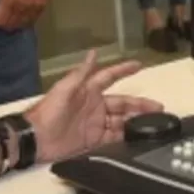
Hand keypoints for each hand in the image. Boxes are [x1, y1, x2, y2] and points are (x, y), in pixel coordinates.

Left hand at [0, 0, 50, 30]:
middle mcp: (23, 6)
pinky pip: (35, 16)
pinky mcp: (43, 2)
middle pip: (12, 23)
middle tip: (1, 18)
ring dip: (17, 22)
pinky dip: (28, 18)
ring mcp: (35, 5)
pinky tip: (24, 14)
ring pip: (25, 22)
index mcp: (9, 0)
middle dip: (4, 22)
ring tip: (13, 18)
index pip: (0, 20)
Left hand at [25, 51, 162, 162]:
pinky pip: (113, 138)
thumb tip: (92, 52)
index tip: (139, 65)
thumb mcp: (65, 89)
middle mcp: (95, 106)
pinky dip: (125, 138)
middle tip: (158, 108)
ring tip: (154, 125)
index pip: (110, 77)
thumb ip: (81, 73)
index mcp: (89, 91)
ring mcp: (95, 124)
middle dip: (140, 105)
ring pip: (121, 121)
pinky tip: (137, 138)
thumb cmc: (48, 111)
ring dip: (136, 122)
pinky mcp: (93, 141)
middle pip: (122, 103)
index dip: (124, 71)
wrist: (35, 139)